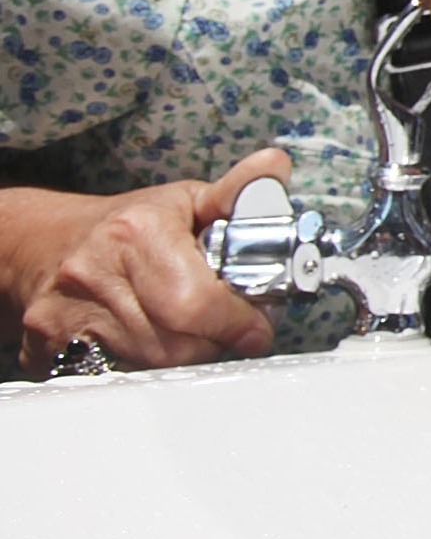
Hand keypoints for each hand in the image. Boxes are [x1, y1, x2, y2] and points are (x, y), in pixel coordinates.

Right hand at [5, 149, 291, 372]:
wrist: (48, 243)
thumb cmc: (128, 224)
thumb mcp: (184, 200)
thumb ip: (236, 193)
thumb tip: (275, 165)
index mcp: (137, 232)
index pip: (196, 302)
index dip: (237, 321)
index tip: (257, 327)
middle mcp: (96, 273)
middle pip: (176, 344)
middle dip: (215, 339)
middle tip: (230, 327)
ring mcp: (69, 314)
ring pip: (151, 364)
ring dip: (186, 355)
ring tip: (194, 328)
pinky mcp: (51, 346)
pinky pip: (120, 373)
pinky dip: (149, 365)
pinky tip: (157, 340)